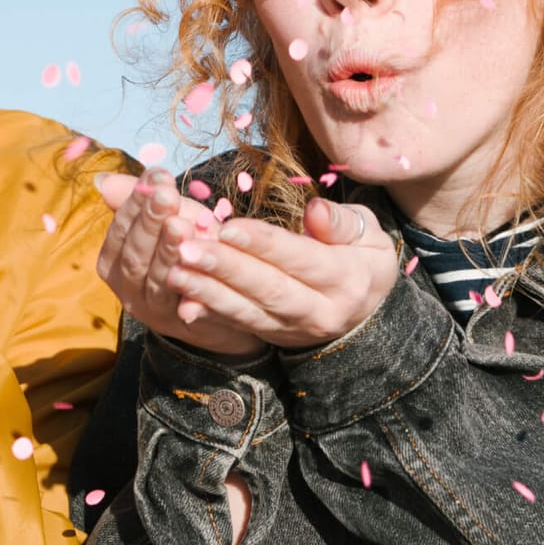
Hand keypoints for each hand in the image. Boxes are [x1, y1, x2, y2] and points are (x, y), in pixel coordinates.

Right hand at [95, 169, 263, 358]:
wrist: (227, 297)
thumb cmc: (193, 250)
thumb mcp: (169, 219)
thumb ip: (140, 201)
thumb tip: (103, 180)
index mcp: (116, 262)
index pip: (120, 228)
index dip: (136, 201)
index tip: (157, 175)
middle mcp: (128, 289)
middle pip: (133, 255)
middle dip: (149, 223)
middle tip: (166, 196)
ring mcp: (154, 310)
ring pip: (155, 279)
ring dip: (167, 252)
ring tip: (182, 224)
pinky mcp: (183, 325)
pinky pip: (185, 304)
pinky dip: (190, 285)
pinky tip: (200, 264)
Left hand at [165, 196, 395, 349]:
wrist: (366, 315)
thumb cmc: (362, 260)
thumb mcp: (369, 236)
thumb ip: (343, 223)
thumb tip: (316, 210)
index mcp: (346, 279)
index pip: (300, 259)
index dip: (263, 244)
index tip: (228, 228)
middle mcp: (319, 310)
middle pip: (268, 289)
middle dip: (225, 269)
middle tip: (187, 248)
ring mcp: (292, 328)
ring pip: (248, 311)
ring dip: (208, 293)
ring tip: (174, 272)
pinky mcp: (270, 334)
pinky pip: (237, 325)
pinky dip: (208, 314)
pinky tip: (181, 302)